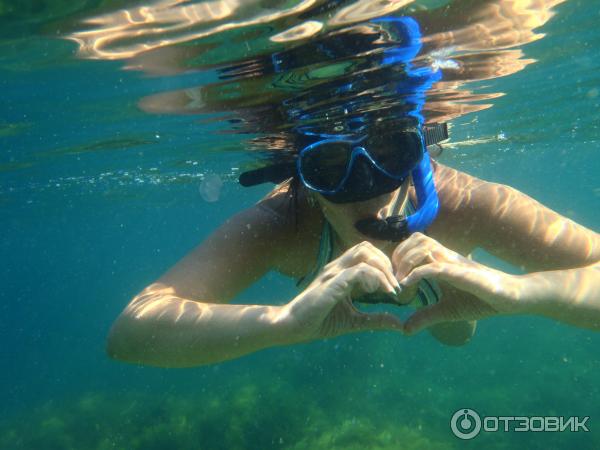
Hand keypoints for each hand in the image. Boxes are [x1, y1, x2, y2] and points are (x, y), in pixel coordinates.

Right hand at [279, 241, 404, 342]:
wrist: (292, 327)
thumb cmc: (318, 322)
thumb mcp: (353, 322)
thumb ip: (375, 320)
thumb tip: (399, 325)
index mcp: (341, 272)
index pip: (366, 253)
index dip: (384, 264)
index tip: (394, 286)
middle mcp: (336, 267)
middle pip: (366, 247)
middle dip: (386, 263)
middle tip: (395, 285)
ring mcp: (333, 273)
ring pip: (364, 254)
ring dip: (382, 269)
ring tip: (389, 289)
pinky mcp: (331, 283)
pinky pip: (357, 271)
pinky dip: (372, 278)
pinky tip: (375, 292)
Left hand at [391, 233, 526, 334]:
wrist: (508, 298)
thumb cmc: (480, 300)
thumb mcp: (446, 311)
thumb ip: (425, 317)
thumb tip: (405, 330)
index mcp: (440, 261)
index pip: (413, 245)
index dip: (398, 257)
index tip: (392, 278)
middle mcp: (445, 257)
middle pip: (415, 239)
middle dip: (398, 256)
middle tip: (393, 278)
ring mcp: (453, 262)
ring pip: (423, 246)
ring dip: (406, 262)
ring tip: (400, 282)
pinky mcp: (460, 273)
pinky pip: (434, 266)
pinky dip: (417, 273)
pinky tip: (407, 285)